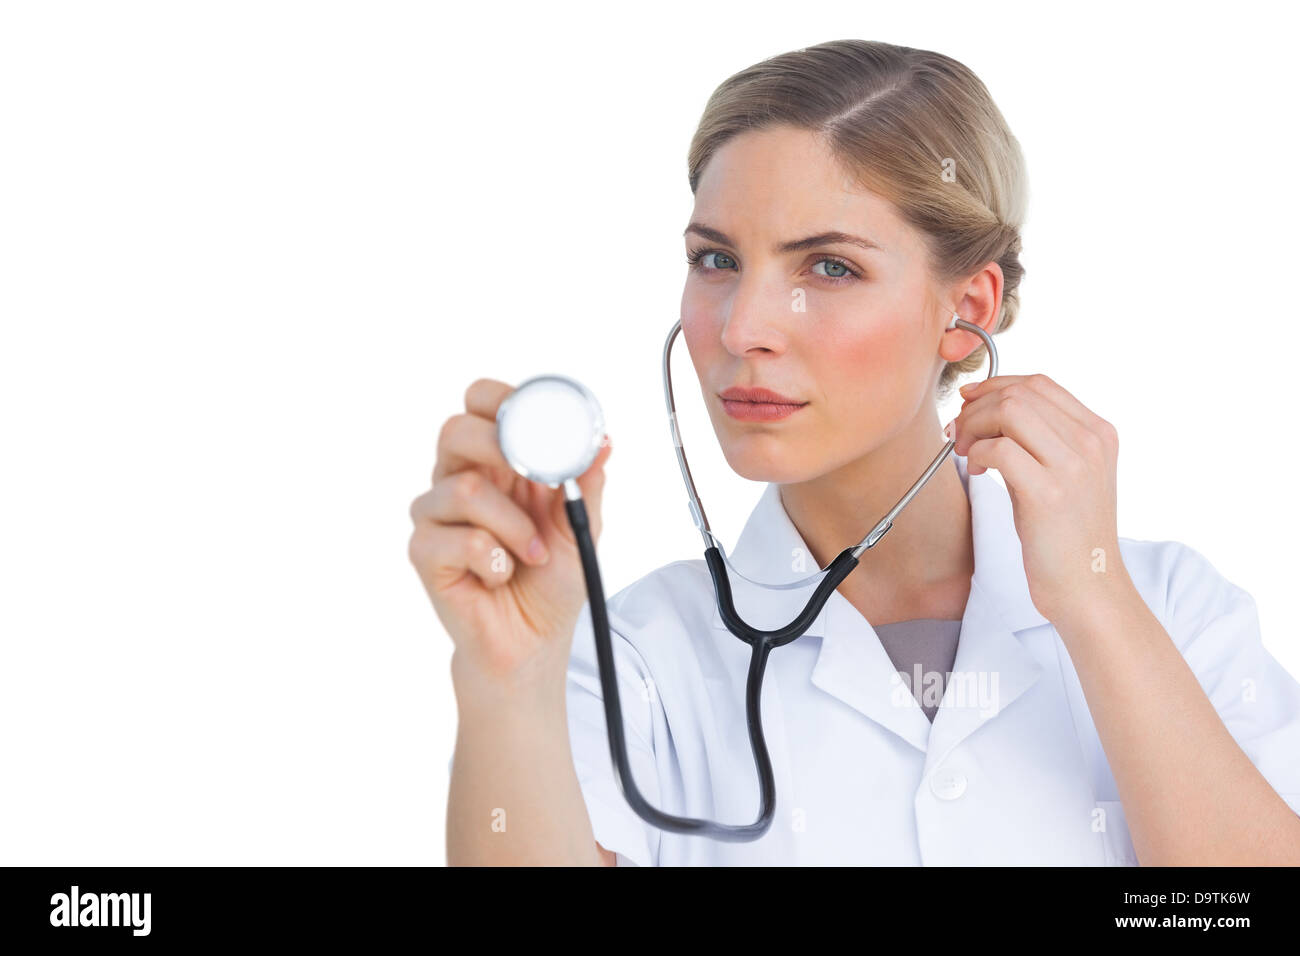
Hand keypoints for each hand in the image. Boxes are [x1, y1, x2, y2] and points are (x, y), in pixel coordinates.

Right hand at [408, 378, 613, 688]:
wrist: (534, 641)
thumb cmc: (550, 580)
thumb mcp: (580, 526)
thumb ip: (586, 483)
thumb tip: (602, 442)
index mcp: (497, 461)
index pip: (481, 402)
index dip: (502, 399)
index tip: (540, 422)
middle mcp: (461, 478)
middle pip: (455, 429)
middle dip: (500, 446)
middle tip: (537, 479)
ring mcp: (437, 515)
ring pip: (464, 488)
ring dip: (513, 526)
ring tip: (533, 554)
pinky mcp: (425, 553)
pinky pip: (455, 539)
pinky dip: (494, 560)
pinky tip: (502, 576)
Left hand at [945, 373, 1129, 622]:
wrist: (1089, 586)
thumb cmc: (1067, 535)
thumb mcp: (1065, 474)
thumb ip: (1040, 439)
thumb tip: (987, 408)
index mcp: (1099, 432)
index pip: (1039, 383)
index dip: (995, 385)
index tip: (969, 401)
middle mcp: (1091, 442)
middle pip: (1019, 393)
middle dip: (977, 407)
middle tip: (959, 433)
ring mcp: (1073, 467)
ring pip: (1009, 412)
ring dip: (974, 426)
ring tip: (966, 451)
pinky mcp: (1049, 494)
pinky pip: (999, 450)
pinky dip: (977, 454)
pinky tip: (978, 473)